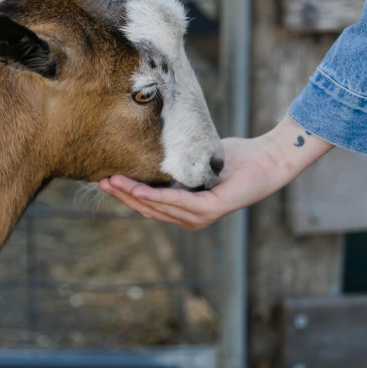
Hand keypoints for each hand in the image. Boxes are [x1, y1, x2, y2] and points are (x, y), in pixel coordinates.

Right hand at [98, 116, 332, 230]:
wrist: (265, 159)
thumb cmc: (233, 159)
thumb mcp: (195, 160)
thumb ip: (174, 164)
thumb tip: (146, 149)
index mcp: (187, 209)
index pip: (150, 205)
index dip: (126, 195)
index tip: (105, 180)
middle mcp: (192, 218)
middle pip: (149, 209)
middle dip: (123, 196)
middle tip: (101, 180)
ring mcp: (202, 217)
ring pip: (159, 208)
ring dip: (134, 196)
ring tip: (113, 181)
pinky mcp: (212, 209)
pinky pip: (178, 203)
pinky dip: (157, 196)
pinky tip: (140, 188)